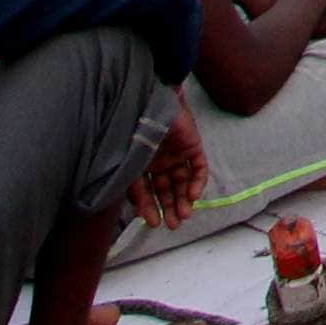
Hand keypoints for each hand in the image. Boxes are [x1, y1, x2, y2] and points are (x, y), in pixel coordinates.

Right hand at [133, 102, 207, 227]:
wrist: (150, 99)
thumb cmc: (132, 128)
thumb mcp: (127, 161)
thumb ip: (130, 183)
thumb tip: (134, 208)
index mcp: (140, 163)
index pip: (145, 190)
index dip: (149, 207)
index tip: (152, 223)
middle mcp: (159, 160)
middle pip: (166, 188)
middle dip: (169, 207)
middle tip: (172, 225)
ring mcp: (176, 152)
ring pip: (182, 181)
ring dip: (184, 199)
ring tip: (184, 216)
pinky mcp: (193, 145)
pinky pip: (198, 167)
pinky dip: (197, 182)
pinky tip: (193, 196)